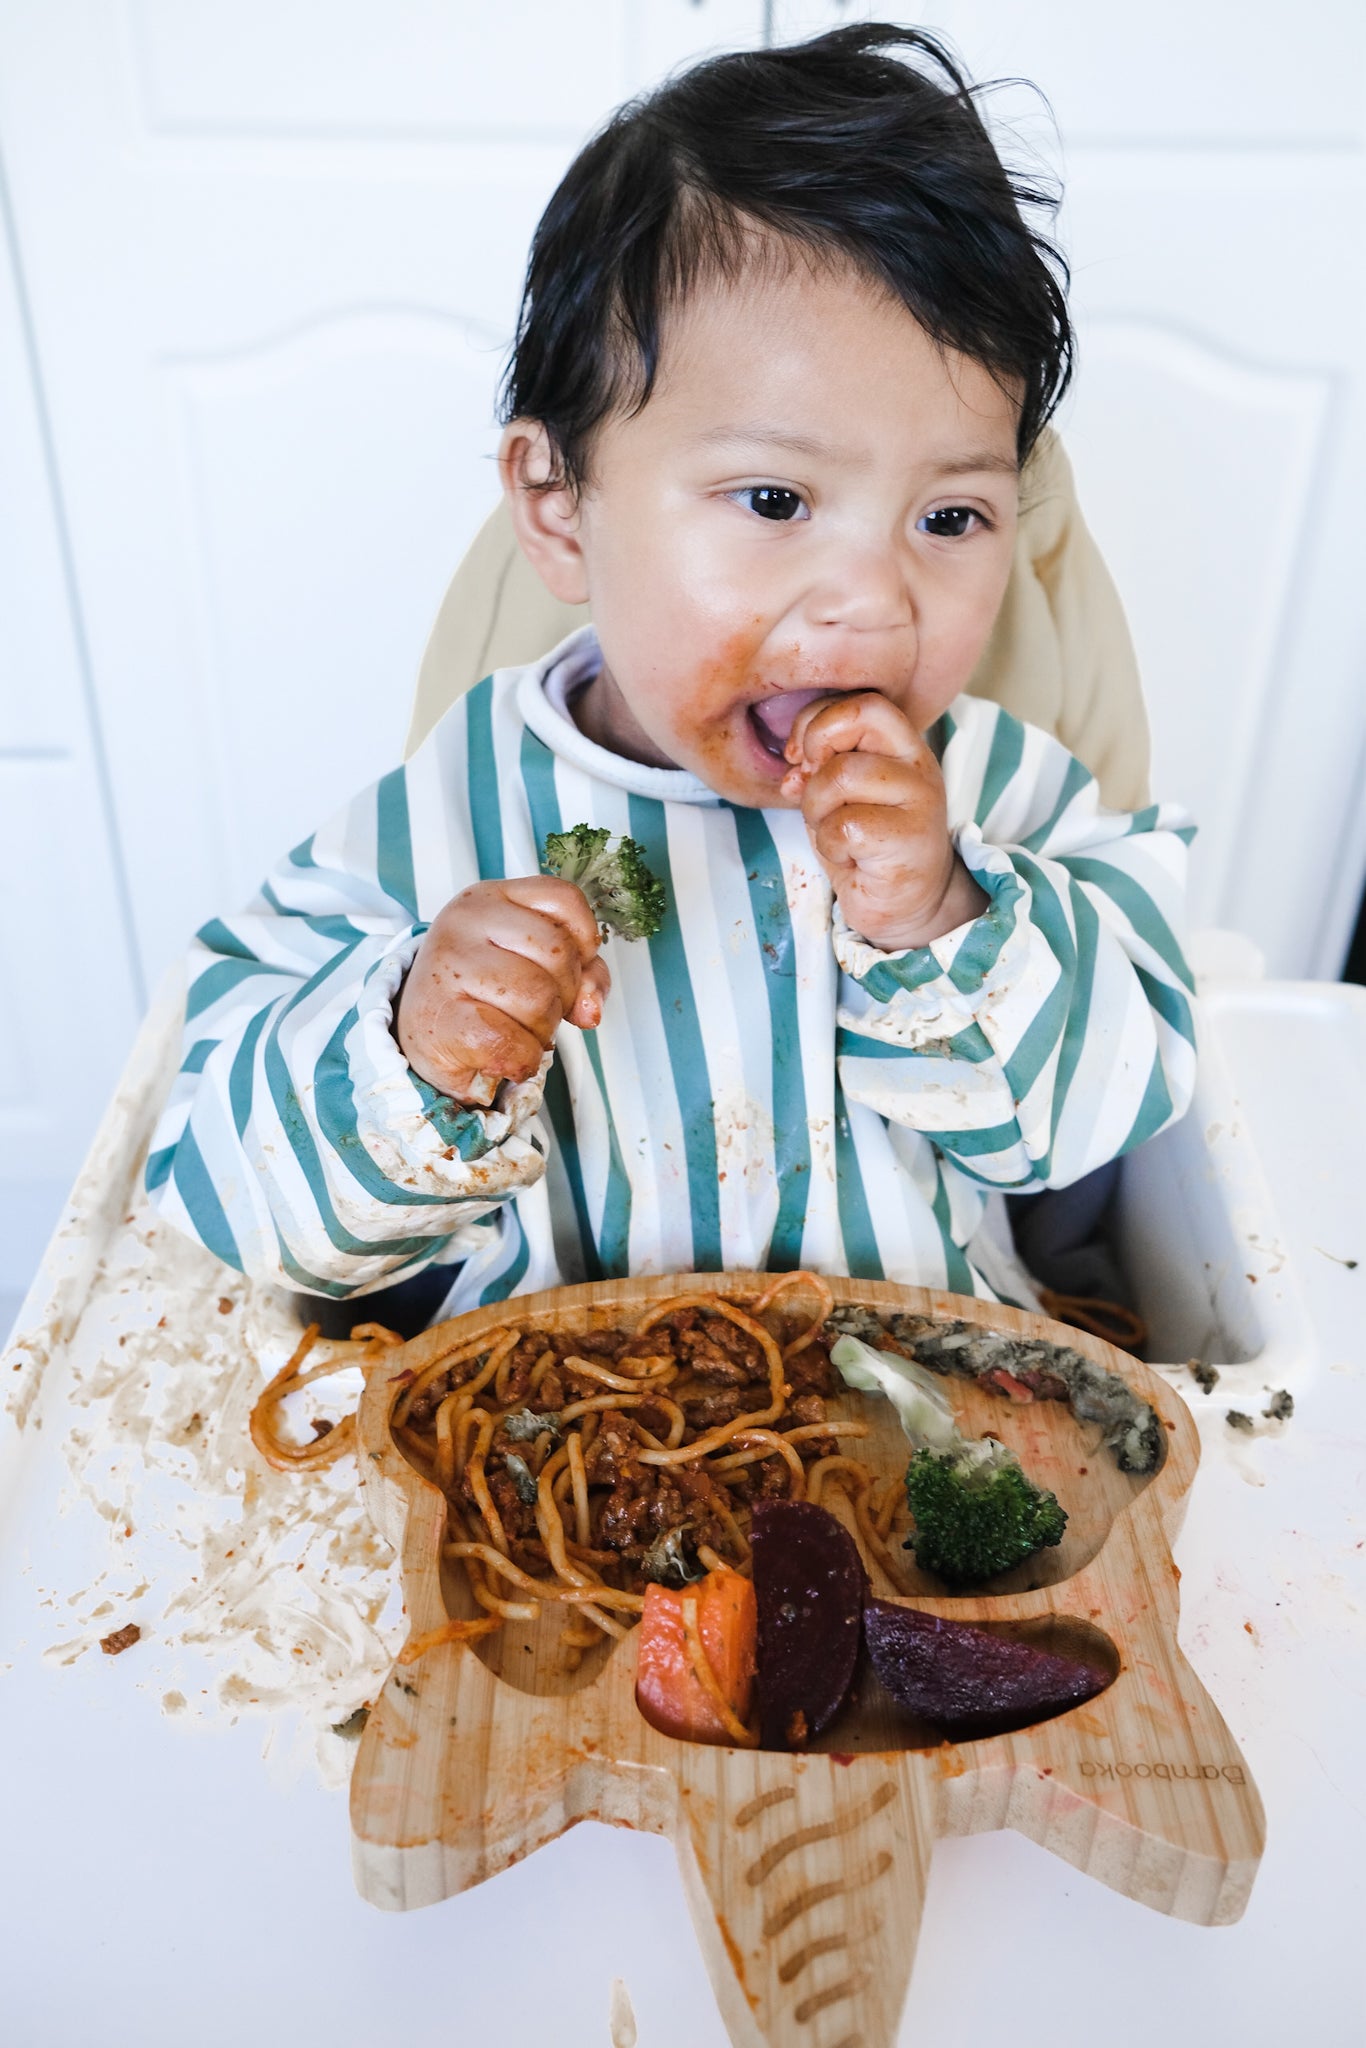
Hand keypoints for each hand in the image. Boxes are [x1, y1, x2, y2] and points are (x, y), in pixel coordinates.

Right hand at [396, 878, 609, 1107]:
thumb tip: (590, 1008)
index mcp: (491, 898)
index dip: (582, 941)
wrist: (420, 1034)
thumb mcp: (529, 964)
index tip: (565, 969)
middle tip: (532, 1010)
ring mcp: (448, 967)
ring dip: (541, 1031)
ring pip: (539, 999)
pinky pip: (510, 1042)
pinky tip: (507, 1056)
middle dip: (562, 995)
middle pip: (559, 955)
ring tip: (515, 1030)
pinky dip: (522, 1059)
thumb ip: (579, 973)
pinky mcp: (440, 1018)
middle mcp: (465, 922)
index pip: (564, 899)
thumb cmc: (480, 994)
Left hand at [782, 693, 987, 951]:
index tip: (800, 757)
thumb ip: (816, 770)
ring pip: (841, 776)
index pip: (861, 703)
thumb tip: (794, 769)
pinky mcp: (910, 839)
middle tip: (816, 795)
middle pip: (853, 725)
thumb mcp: (835, 798)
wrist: (907, 904)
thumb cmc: (868, 846)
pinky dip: (831, 846)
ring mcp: (920, 800)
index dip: (817, 722)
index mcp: (901, 746)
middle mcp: (918, 764)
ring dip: (818, 810)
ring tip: (836, 834)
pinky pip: (844, 827)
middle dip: (815, 759)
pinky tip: (850, 858)